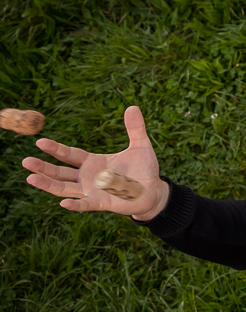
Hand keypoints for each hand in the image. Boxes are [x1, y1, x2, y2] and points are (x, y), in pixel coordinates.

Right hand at [23, 106, 168, 219]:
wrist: (153, 190)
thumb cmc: (143, 169)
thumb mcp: (140, 146)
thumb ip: (135, 128)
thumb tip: (132, 107)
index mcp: (93, 162)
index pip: (70, 154)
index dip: (55, 149)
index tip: (40, 142)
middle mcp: (88, 177)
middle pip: (60, 172)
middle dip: (44, 167)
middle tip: (25, 161)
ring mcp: (92, 191)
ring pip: (65, 188)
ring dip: (49, 185)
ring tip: (31, 178)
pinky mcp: (102, 203)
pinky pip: (85, 204)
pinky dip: (75, 204)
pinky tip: (64, 203)